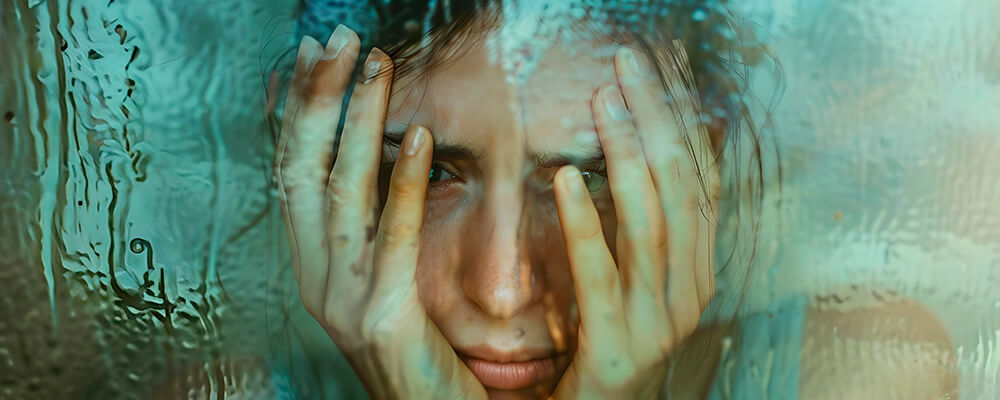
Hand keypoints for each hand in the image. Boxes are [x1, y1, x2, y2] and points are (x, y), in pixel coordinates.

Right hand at [275, 25, 485, 399]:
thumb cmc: (422, 355)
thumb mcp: (389, 284)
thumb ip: (377, 231)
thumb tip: (388, 158)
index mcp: (316, 269)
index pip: (296, 173)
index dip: (303, 111)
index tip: (317, 56)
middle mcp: (317, 281)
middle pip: (304, 171)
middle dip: (318, 100)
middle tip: (338, 40)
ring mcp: (344, 301)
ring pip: (341, 194)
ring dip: (357, 122)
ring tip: (375, 66)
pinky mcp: (384, 318)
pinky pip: (393, 237)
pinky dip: (404, 183)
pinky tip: (417, 135)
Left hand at [550, 42, 719, 398]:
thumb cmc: (606, 344)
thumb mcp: (634, 279)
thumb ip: (643, 224)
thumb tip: (647, 151)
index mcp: (697, 268)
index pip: (699, 177)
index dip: (678, 117)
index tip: (651, 66)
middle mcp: (691, 290)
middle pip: (681, 187)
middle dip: (656, 119)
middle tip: (625, 63)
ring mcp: (661, 322)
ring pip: (653, 223)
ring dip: (628, 156)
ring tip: (603, 103)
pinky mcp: (620, 349)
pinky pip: (603, 276)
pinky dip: (586, 225)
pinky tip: (566, 179)